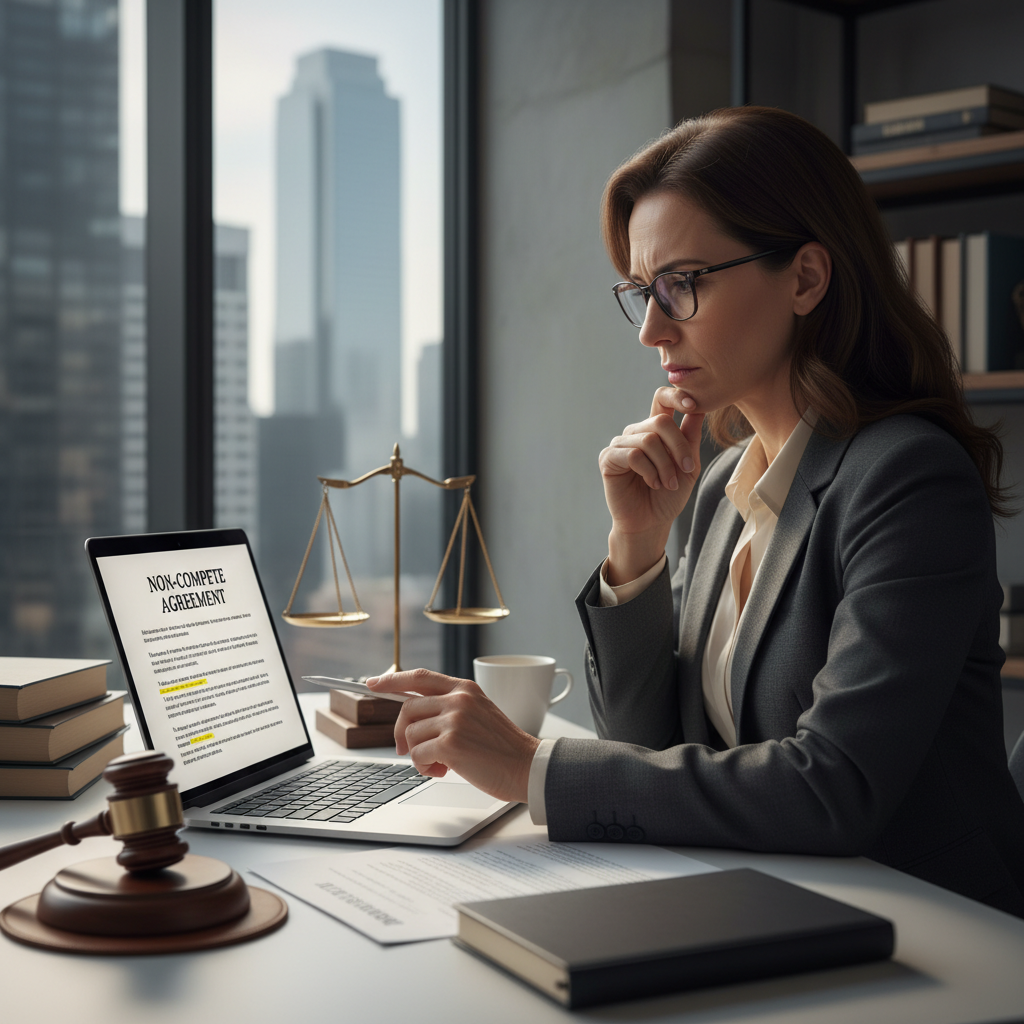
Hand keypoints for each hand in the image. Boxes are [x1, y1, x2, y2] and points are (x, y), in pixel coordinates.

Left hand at [366, 669, 540, 802]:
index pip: (419, 676)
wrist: (527, 766)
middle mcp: (458, 699)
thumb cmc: (502, 747)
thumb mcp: (478, 713)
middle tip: (407, 750)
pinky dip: (425, 767)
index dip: (392, 680)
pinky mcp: (451, 743)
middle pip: (407, 709)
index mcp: (464, 688)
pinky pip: (417, 754)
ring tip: (440, 764)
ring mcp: (454, 720)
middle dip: (401, 733)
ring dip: (418, 755)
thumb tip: (412, 716)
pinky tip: (444, 770)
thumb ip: (449, 708)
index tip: (372, 683)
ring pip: (410, 734)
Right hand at [599, 389, 703, 582]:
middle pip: (660, 421)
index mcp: (655, 430)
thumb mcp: (688, 465)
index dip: (676, 395)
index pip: (662, 399)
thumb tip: (699, 406)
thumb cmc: (669, 495)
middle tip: (686, 469)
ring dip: (664, 465)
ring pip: (648, 440)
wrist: (651, 522)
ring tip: (667, 484)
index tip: (692, 404)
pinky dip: (649, 471)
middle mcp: (636, 433)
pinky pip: (633, 455)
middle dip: (678, 447)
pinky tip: (652, 483)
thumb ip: (690, 437)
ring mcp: (620, 444)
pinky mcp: (608, 459)